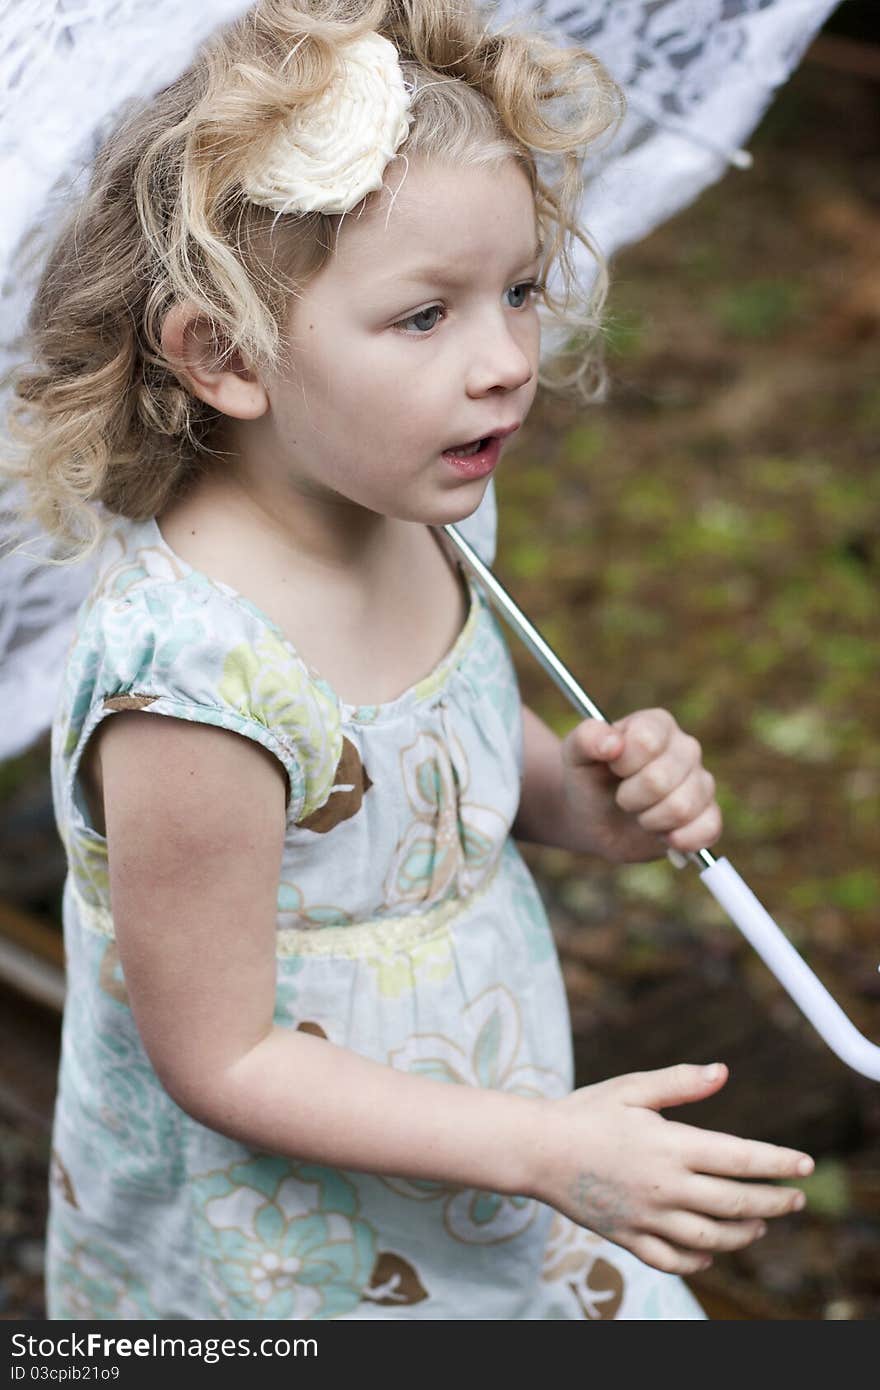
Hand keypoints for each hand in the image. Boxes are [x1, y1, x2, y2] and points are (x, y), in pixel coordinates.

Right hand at [530, 1063, 812, 1274]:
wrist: (534, 1150)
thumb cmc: (585, 1112)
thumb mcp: (632, 1088)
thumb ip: (680, 1083)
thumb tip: (722, 1072)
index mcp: (669, 1146)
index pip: (739, 1158)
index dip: (777, 1162)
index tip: (804, 1165)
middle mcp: (664, 1187)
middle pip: (734, 1203)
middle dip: (773, 1202)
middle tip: (795, 1199)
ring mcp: (646, 1217)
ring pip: (711, 1239)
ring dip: (743, 1234)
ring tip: (759, 1225)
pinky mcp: (627, 1237)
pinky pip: (672, 1260)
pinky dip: (699, 1260)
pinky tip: (711, 1251)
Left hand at [561, 707, 721, 859]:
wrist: (596, 819)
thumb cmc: (590, 779)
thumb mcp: (575, 755)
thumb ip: (586, 738)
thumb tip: (612, 743)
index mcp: (657, 724)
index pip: (646, 741)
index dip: (623, 763)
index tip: (612, 767)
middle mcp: (686, 748)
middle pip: (660, 780)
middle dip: (630, 798)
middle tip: (622, 797)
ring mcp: (701, 782)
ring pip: (682, 808)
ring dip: (649, 820)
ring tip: (640, 814)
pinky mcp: (708, 816)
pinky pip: (707, 829)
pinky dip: (679, 840)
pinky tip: (662, 835)